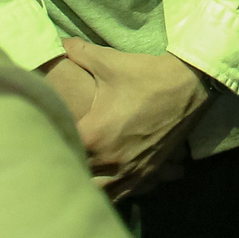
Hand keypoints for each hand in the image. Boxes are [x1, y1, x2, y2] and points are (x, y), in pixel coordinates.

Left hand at [44, 41, 213, 199]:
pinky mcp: (147, 174)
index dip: (52, 141)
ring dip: (89, 184)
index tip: (48, 133)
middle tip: (63, 153)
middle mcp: (110, 160)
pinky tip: (110, 179)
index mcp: (94, 135)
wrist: (189, 85)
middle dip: (68, 165)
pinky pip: (123, 195)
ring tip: (83, 171)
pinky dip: (113, 191)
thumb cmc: (146, 74)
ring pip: (99, 193)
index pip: (61, 148)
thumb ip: (79, 53)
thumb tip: (58, 43)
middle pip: (77, 176)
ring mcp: (130, 171)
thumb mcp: (109, 62)